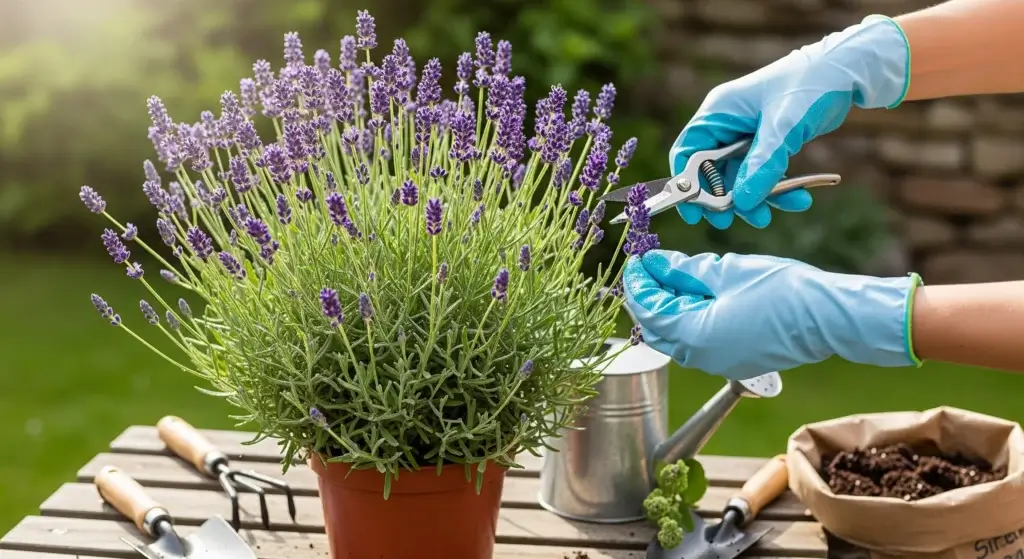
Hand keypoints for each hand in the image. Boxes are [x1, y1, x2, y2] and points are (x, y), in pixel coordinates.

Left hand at [622, 250, 921, 379]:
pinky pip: (695, 341)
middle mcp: (700, 358)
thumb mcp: (726, 272)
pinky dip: (685, 317)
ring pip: (673, 336)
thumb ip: (684, 270)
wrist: (828, 317)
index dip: (638, 282)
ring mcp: (717, 362)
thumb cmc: (783, 291)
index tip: (636, 258)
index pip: (648, 310)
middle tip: (647, 266)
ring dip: (665, 307)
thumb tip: (655, 263)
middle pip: (655, 328)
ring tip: (669, 275)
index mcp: (694, 336)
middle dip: (645, 297)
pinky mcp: (732, 359)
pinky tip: (692, 293)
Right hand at [672, 15, 909, 228]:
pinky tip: (798, 199)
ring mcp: (745, 134)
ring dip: (752, 199)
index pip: (688, 152)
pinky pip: (761, 173)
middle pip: (711, 171)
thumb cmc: (809, 85)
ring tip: (767, 218)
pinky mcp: (765, 142)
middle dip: (723, 198)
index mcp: (718, 112)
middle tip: (731, 220)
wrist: (845, 71)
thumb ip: (761, 166)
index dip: (687, 185)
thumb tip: (742, 202)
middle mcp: (726, 123)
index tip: (694, 214)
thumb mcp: (783, 128)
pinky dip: (776, 189)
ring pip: (738, 177)